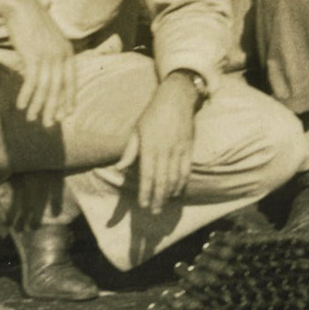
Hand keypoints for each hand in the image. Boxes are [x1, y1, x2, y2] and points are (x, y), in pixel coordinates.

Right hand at [0, 0, 79, 127]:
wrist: (21, 7)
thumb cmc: (33, 24)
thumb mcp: (49, 40)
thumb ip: (53, 55)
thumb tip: (49, 72)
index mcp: (68, 52)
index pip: (71, 81)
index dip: (69, 99)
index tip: (67, 114)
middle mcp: (61, 55)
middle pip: (59, 88)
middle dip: (54, 108)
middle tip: (50, 124)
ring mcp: (48, 56)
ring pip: (45, 88)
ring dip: (38, 106)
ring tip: (32, 119)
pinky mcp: (33, 56)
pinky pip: (31, 81)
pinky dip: (27, 95)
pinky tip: (21, 106)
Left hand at [123, 72, 203, 210]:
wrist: (176, 98)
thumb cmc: (152, 114)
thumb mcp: (136, 129)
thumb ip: (130, 150)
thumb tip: (120, 167)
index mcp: (149, 147)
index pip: (147, 175)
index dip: (146, 192)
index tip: (143, 205)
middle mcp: (165, 150)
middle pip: (162, 180)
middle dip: (158, 198)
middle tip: (155, 212)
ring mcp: (179, 149)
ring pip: (175, 177)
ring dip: (170, 193)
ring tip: (165, 204)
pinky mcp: (189, 147)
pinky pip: (186, 169)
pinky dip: (182, 182)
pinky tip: (178, 191)